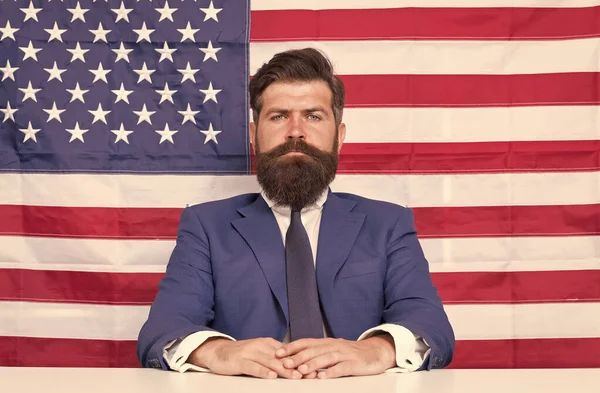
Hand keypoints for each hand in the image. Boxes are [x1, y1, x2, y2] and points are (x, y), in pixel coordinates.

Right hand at [189, 337, 302, 378]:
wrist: (217, 351)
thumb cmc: (241, 354)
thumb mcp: (260, 353)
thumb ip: (274, 357)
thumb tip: (295, 364)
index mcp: (267, 343)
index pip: (287, 353)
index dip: (300, 360)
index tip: (313, 368)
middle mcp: (260, 346)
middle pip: (281, 358)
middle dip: (297, 366)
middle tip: (309, 374)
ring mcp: (249, 353)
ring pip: (270, 362)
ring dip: (284, 370)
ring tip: (295, 376)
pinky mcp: (239, 361)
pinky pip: (253, 367)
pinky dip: (263, 371)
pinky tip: (271, 376)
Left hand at [276, 335, 395, 378]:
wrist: (375, 352)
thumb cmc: (350, 353)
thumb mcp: (332, 350)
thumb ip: (317, 353)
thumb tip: (295, 358)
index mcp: (326, 343)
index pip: (306, 342)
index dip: (292, 347)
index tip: (278, 353)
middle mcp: (333, 346)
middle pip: (313, 350)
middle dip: (298, 357)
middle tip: (284, 363)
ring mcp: (344, 354)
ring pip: (326, 358)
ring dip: (313, 364)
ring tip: (301, 370)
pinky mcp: (354, 363)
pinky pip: (342, 368)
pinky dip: (332, 372)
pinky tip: (324, 377)